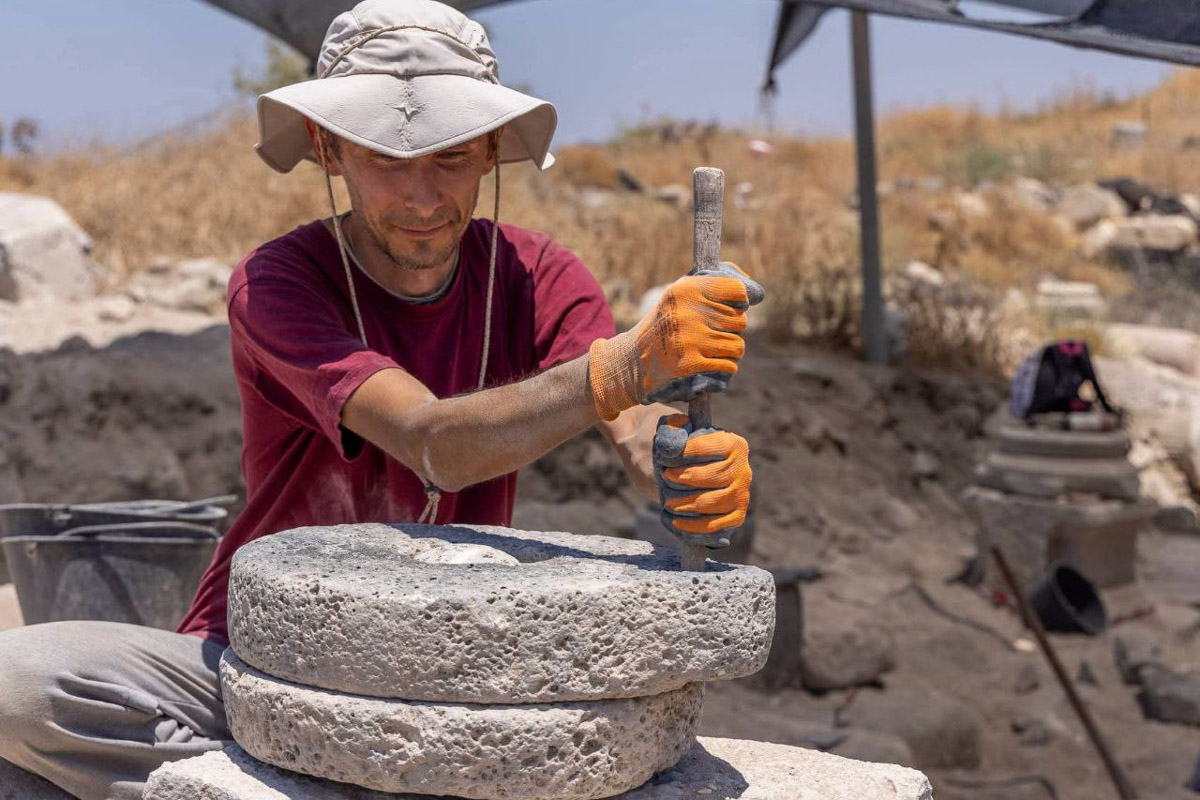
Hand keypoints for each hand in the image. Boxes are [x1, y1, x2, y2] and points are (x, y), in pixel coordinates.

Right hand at [588, 262, 764, 420]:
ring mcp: (689, 339)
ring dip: (730, 350)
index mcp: (686, 290)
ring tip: (712, 349)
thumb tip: (756, 292)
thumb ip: (716, 283)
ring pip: (738, 345)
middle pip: (740, 320)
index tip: (732, 306)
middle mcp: (688, 312)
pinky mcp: (691, 364)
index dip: (740, 301)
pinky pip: (729, 365)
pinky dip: (724, 367)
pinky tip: (709, 363)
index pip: (737, 290)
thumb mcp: (680, 294)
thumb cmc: (665, 324)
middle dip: (731, 329)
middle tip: (713, 332)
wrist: (633, 361)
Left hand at [653, 413, 751, 545]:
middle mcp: (743, 470)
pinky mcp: (737, 516)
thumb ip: (673, 431)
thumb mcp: (678, 434)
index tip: (664, 456)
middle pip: (712, 476)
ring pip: (712, 502)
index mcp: (734, 444)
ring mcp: (742, 495)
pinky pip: (714, 525)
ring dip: (685, 503)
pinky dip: (692, 525)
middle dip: (683, 478)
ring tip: (668, 502)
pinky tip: (675, 521)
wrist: (692, 474)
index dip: (682, 453)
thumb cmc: (684, 452)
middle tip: (665, 476)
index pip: (706, 448)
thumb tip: (670, 444)